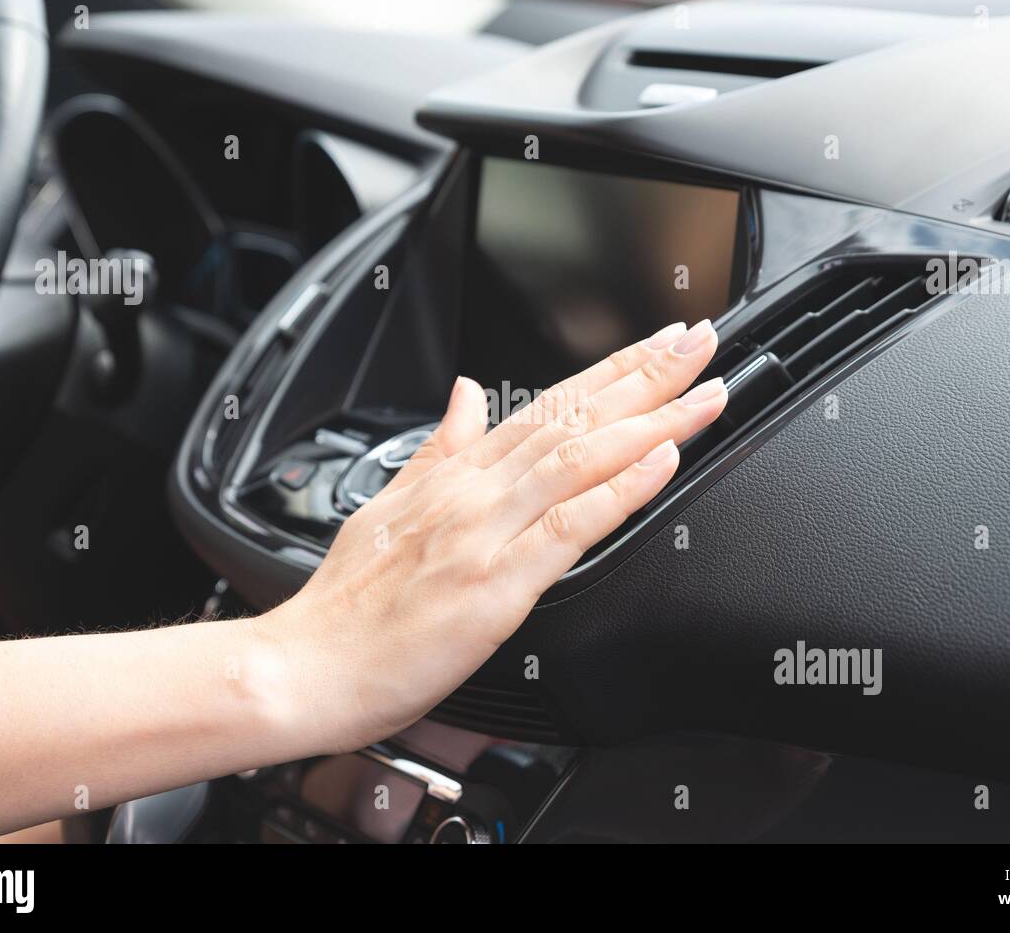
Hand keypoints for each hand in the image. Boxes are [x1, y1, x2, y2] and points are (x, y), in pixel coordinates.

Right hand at [261, 319, 726, 752]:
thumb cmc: (347, 603)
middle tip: (701, 343)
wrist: (307, 665)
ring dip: (650, 421)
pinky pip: (569, 527)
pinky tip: (661, 462)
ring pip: (580, 459)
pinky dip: (619, 489)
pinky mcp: (495, 585)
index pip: (548, 405)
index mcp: (457, 475)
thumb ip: (438, 445)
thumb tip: (466, 391)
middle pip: (574, 419)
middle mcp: (475, 492)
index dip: (610, 372)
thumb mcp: (388, 502)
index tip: (657, 345)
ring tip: (702, 393)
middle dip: (645, 377)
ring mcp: (486, 533)